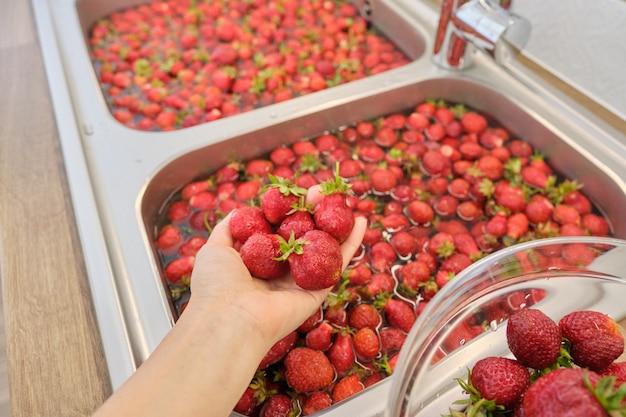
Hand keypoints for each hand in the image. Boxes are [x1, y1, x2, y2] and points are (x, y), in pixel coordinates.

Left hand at [186, 184, 366, 347]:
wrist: (229, 318)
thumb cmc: (217, 284)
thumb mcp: (215, 248)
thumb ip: (229, 229)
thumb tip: (239, 212)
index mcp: (259, 261)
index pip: (280, 230)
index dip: (290, 210)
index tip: (297, 191)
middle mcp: (281, 271)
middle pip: (305, 235)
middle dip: (315, 211)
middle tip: (324, 191)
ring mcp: (301, 280)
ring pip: (325, 247)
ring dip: (336, 222)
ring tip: (344, 198)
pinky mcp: (317, 291)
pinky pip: (338, 264)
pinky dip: (352, 243)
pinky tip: (361, 222)